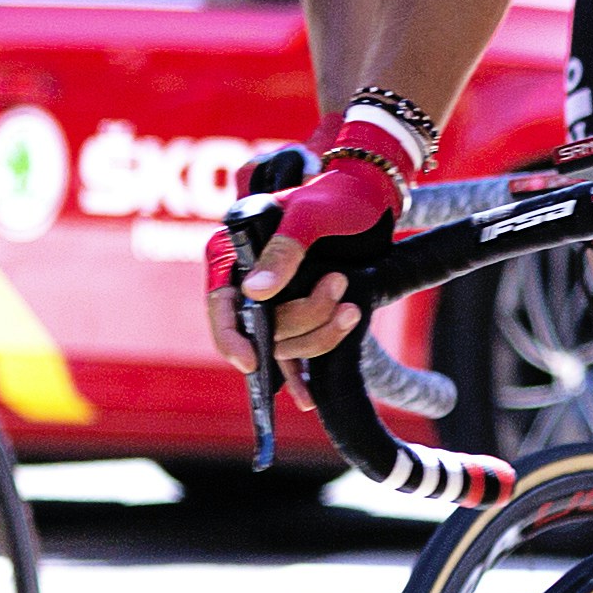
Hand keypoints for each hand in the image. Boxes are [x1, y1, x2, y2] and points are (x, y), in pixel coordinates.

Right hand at [231, 137, 404, 366]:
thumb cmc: (336, 196)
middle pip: (260, 326)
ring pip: (285, 341)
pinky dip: (302, 372)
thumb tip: (256, 293)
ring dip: (320, 332)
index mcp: (234, 254)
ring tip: (352, 307)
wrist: (372, 198)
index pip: (220, 303)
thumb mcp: (309, 215)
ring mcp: (277, 300)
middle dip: (303, 317)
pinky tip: (306, 396)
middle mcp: (250, 282)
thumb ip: (285, 249)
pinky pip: (296, 350)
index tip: (251, 360)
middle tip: (338, 287)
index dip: (229, 336)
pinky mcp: (302, 311)